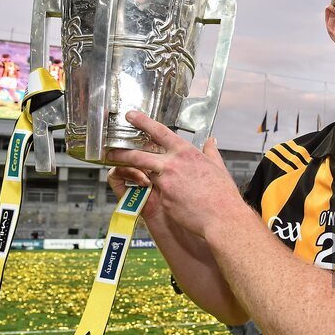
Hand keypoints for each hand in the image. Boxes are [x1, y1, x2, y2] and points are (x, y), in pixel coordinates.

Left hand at [106, 110, 242, 239]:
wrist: (222, 218)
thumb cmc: (222, 195)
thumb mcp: (219, 168)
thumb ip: (211, 153)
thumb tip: (211, 142)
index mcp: (186, 153)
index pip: (160, 132)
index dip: (143, 122)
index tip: (131, 116)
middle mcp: (172, 165)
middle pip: (139, 154)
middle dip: (123, 152)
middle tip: (112, 150)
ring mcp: (165, 182)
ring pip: (143, 174)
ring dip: (131, 172)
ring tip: (120, 170)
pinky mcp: (162, 199)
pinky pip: (155, 194)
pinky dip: (155, 194)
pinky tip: (157, 195)